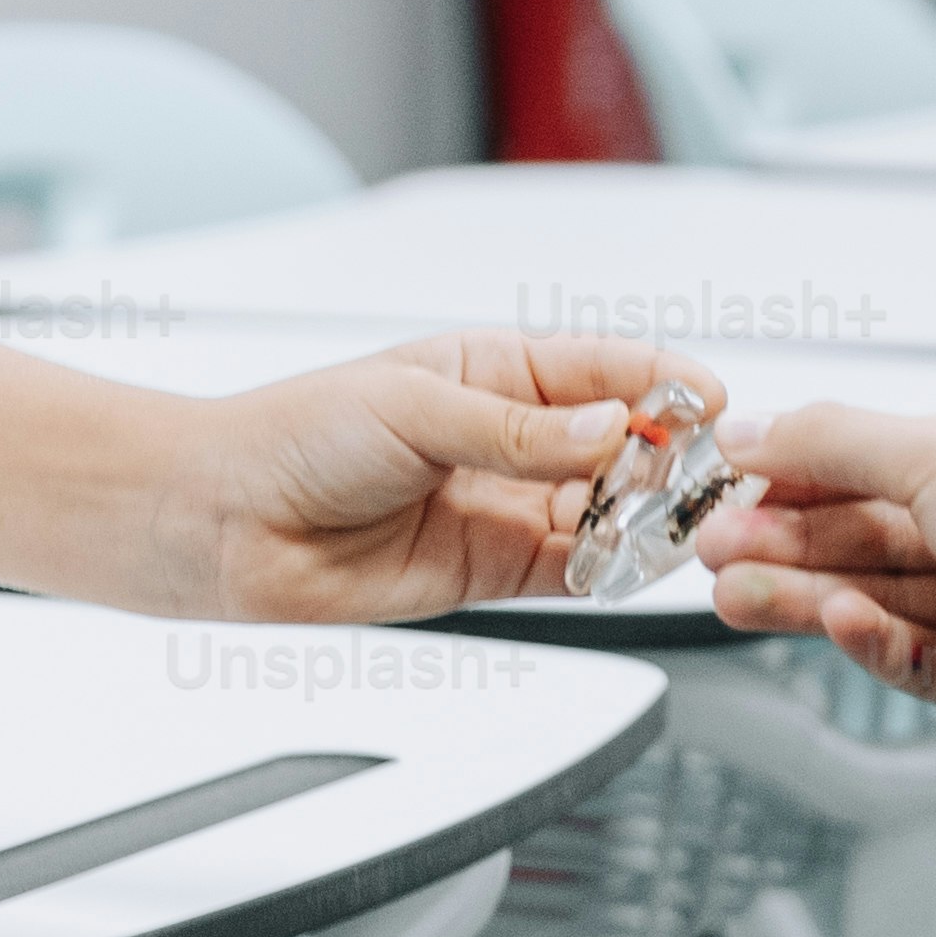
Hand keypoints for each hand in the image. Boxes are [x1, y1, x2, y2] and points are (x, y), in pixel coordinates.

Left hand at [169, 332, 700, 624]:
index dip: (664, 381)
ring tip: (665, 523)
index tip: (708, 400)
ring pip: (611, 510)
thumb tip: (608, 428)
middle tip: (695, 474)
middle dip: (667, 456)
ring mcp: (507, 503)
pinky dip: (612, 570)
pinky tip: (628, 563)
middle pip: (624, 444)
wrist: (227, 520)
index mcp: (494, 369)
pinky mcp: (495, 570)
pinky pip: (576, 569)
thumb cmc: (296, 437)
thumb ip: (518, 430)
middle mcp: (512, 436)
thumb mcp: (415, 410)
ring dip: (646, 516)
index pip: (606, 367)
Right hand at [693, 396, 935, 757]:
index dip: (806, 468)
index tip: (735, 479)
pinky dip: (869, 637)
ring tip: (733, 593)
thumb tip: (757, 428)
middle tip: (716, 544)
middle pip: (874, 530)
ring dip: (805, 590)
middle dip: (790, 538)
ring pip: (882, 594)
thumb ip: (833, 441)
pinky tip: (833, 621)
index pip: (886, 455)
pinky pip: (913, 653)